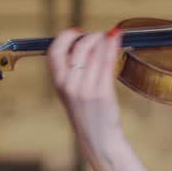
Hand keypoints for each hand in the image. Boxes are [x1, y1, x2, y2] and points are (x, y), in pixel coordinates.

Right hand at [48, 27, 124, 157]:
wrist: (97, 138)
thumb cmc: (88, 114)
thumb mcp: (73, 92)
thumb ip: (74, 71)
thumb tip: (86, 45)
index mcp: (58, 83)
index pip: (54, 51)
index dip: (65, 37)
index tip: (78, 32)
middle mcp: (69, 85)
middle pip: (77, 49)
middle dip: (91, 36)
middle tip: (101, 35)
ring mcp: (85, 89)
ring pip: (94, 54)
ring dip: (104, 40)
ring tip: (112, 37)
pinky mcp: (102, 93)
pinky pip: (107, 64)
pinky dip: (112, 48)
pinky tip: (117, 41)